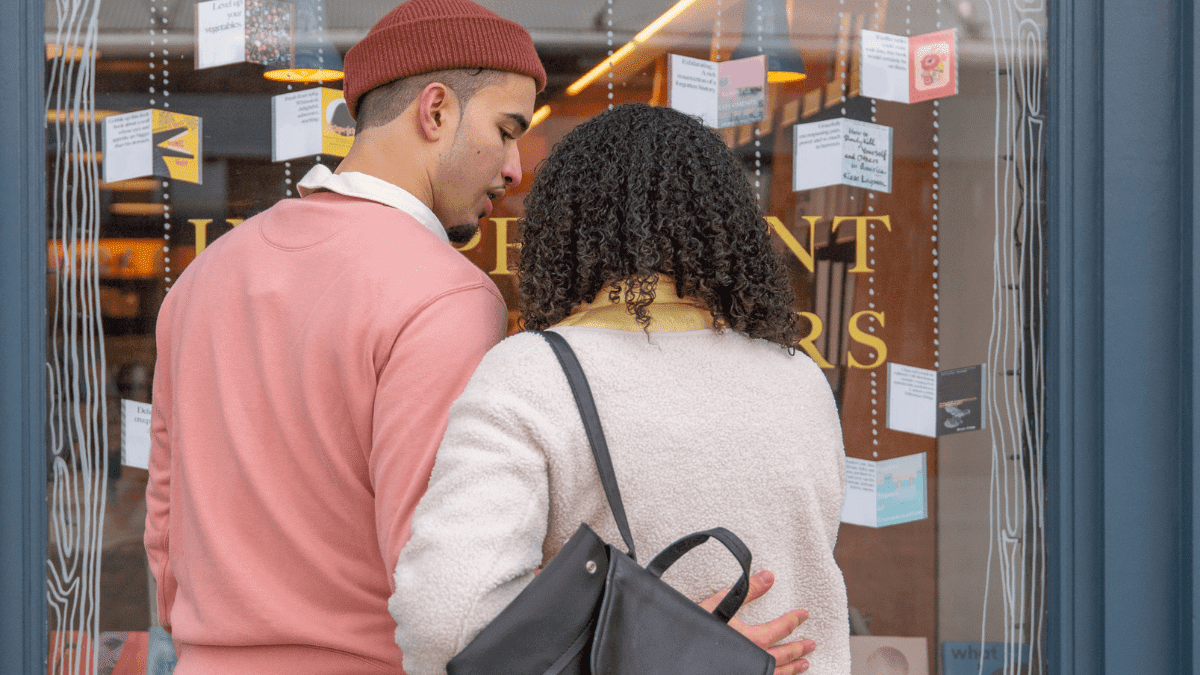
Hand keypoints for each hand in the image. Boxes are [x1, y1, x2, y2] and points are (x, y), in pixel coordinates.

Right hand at [698, 570, 815, 674]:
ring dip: (793, 668)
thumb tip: (769, 576)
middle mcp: (755, 659)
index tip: (804, 614)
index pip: (781, 629)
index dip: (794, 620)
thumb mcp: (721, 603)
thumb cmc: (697, 628)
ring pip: (778, 673)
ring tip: (805, 664)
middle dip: (799, 648)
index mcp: (753, 639)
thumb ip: (749, 590)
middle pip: (783, 655)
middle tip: (811, 644)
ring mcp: (749, 672)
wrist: (679, 653)